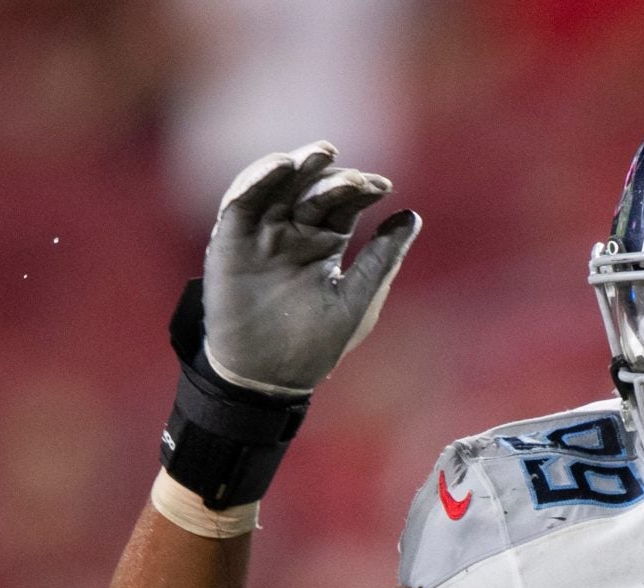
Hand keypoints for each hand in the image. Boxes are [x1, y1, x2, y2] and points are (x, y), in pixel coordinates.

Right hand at [204, 140, 419, 394]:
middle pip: (313, 190)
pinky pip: (241, 200)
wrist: (268, 377)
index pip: (344, 204)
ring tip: (321, 154)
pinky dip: (258, 178)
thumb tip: (413, 216)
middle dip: (335, 178)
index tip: (385, 188)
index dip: (363, 190)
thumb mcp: (357, 300)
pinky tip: (281, 166)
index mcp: (324, 244)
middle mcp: (293, 233)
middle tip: (357, 178)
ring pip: (278, 187)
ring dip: (297, 165)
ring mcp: (261, 233)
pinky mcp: (229, 239)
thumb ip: (382, 258)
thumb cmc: (315, 345)